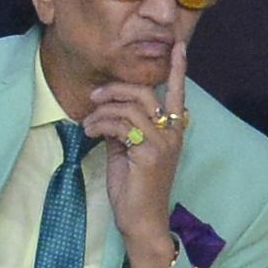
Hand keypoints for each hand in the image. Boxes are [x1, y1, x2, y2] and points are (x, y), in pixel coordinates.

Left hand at [81, 84, 190, 267]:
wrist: (141, 221)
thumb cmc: (134, 189)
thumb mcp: (128, 152)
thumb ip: (125, 128)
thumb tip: (108, 111)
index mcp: (173, 131)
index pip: (178, 94)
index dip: (178, 69)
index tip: (179, 45)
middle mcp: (173, 134)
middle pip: (145, 93)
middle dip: (116, 89)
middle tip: (94, 96)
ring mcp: (163, 143)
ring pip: (130, 108)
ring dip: (102, 111)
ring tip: (88, 123)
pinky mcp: (149, 153)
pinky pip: (120, 125)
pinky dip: (100, 124)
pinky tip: (90, 132)